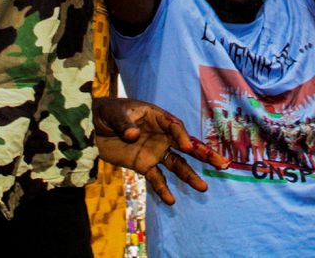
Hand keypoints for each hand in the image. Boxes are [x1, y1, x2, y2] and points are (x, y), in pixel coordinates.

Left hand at [93, 97, 228, 205]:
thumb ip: (124, 124)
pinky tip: (171, 201)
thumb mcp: (114, 114)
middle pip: (186, 146)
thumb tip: (132, 135)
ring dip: (189, 176)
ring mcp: (154, 151)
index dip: (182, 136)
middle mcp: (161, 135)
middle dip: (204, 154)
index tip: (188, 147)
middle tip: (223, 164)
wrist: (91, 128)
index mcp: (157, 117)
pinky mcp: (144, 165)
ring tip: (203, 188)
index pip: (174, 126)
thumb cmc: (106, 113)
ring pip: (177, 164)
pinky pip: (157, 178)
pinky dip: (163, 190)